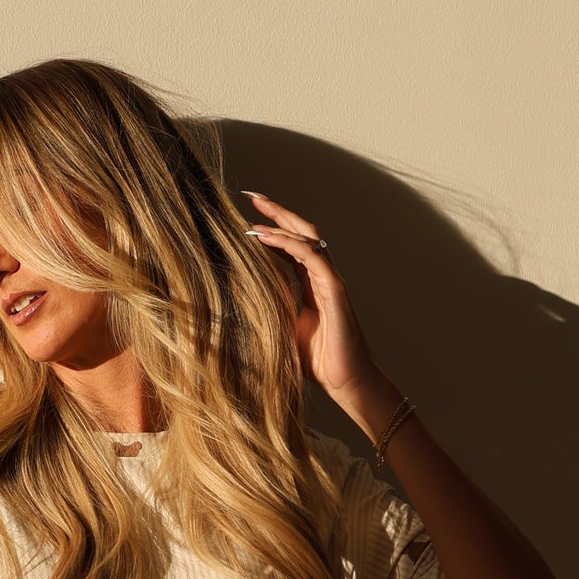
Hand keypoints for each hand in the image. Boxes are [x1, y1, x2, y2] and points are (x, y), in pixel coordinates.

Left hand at [243, 189, 379, 410]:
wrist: (345, 382)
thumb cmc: (317, 363)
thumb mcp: (281, 331)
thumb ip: (266, 312)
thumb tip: (234, 305)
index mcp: (310, 284)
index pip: (290, 246)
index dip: (271, 229)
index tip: (246, 217)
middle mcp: (321, 276)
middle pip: (300, 232)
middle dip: (277, 212)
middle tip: (252, 196)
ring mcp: (330, 280)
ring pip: (307, 238)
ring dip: (281, 222)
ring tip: (256, 212)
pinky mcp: (335, 289)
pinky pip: (312, 257)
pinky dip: (289, 244)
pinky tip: (267, 238)